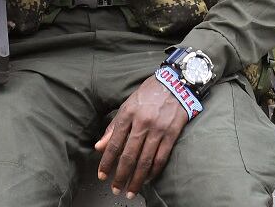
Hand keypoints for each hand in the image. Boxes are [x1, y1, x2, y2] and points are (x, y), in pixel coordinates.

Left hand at [94, 75, 189, 199]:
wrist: (175, 83)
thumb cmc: (148, 94)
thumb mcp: (127, 105)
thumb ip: (113, 127)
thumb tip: (99, 146)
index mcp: (127, 114)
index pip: (114, 143)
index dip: (106, 162)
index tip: (101, 176)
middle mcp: (142, 122)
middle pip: (129, 155)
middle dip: (120, 176)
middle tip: (115, 189)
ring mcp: (158, 129)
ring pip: (145, 160)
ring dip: (137, 179)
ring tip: (131, 191)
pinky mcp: (172, 133)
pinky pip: (161, 158)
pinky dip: (154, 171)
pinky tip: (148, 179)